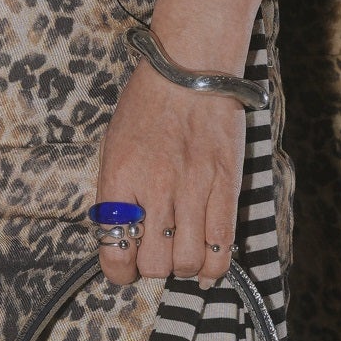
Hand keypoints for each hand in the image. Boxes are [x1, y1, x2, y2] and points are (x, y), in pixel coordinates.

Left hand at [94, 63, 246, 288]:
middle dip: (153, 268)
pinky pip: (223, 247)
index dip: (118, 270)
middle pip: (154, 264)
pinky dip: (214, 266)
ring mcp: (193, 190)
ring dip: (183, 267)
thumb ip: (116, 194)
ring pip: (189, 261)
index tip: (124, 267)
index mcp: (120, 179)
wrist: (190, 70)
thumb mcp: (114, 147)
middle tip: (156, 253)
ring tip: (182, 253)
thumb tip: (123, 235)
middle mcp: (155, 190)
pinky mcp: (226, 187)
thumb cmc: (148, 106)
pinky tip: (207, 265)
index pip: (114, 249)